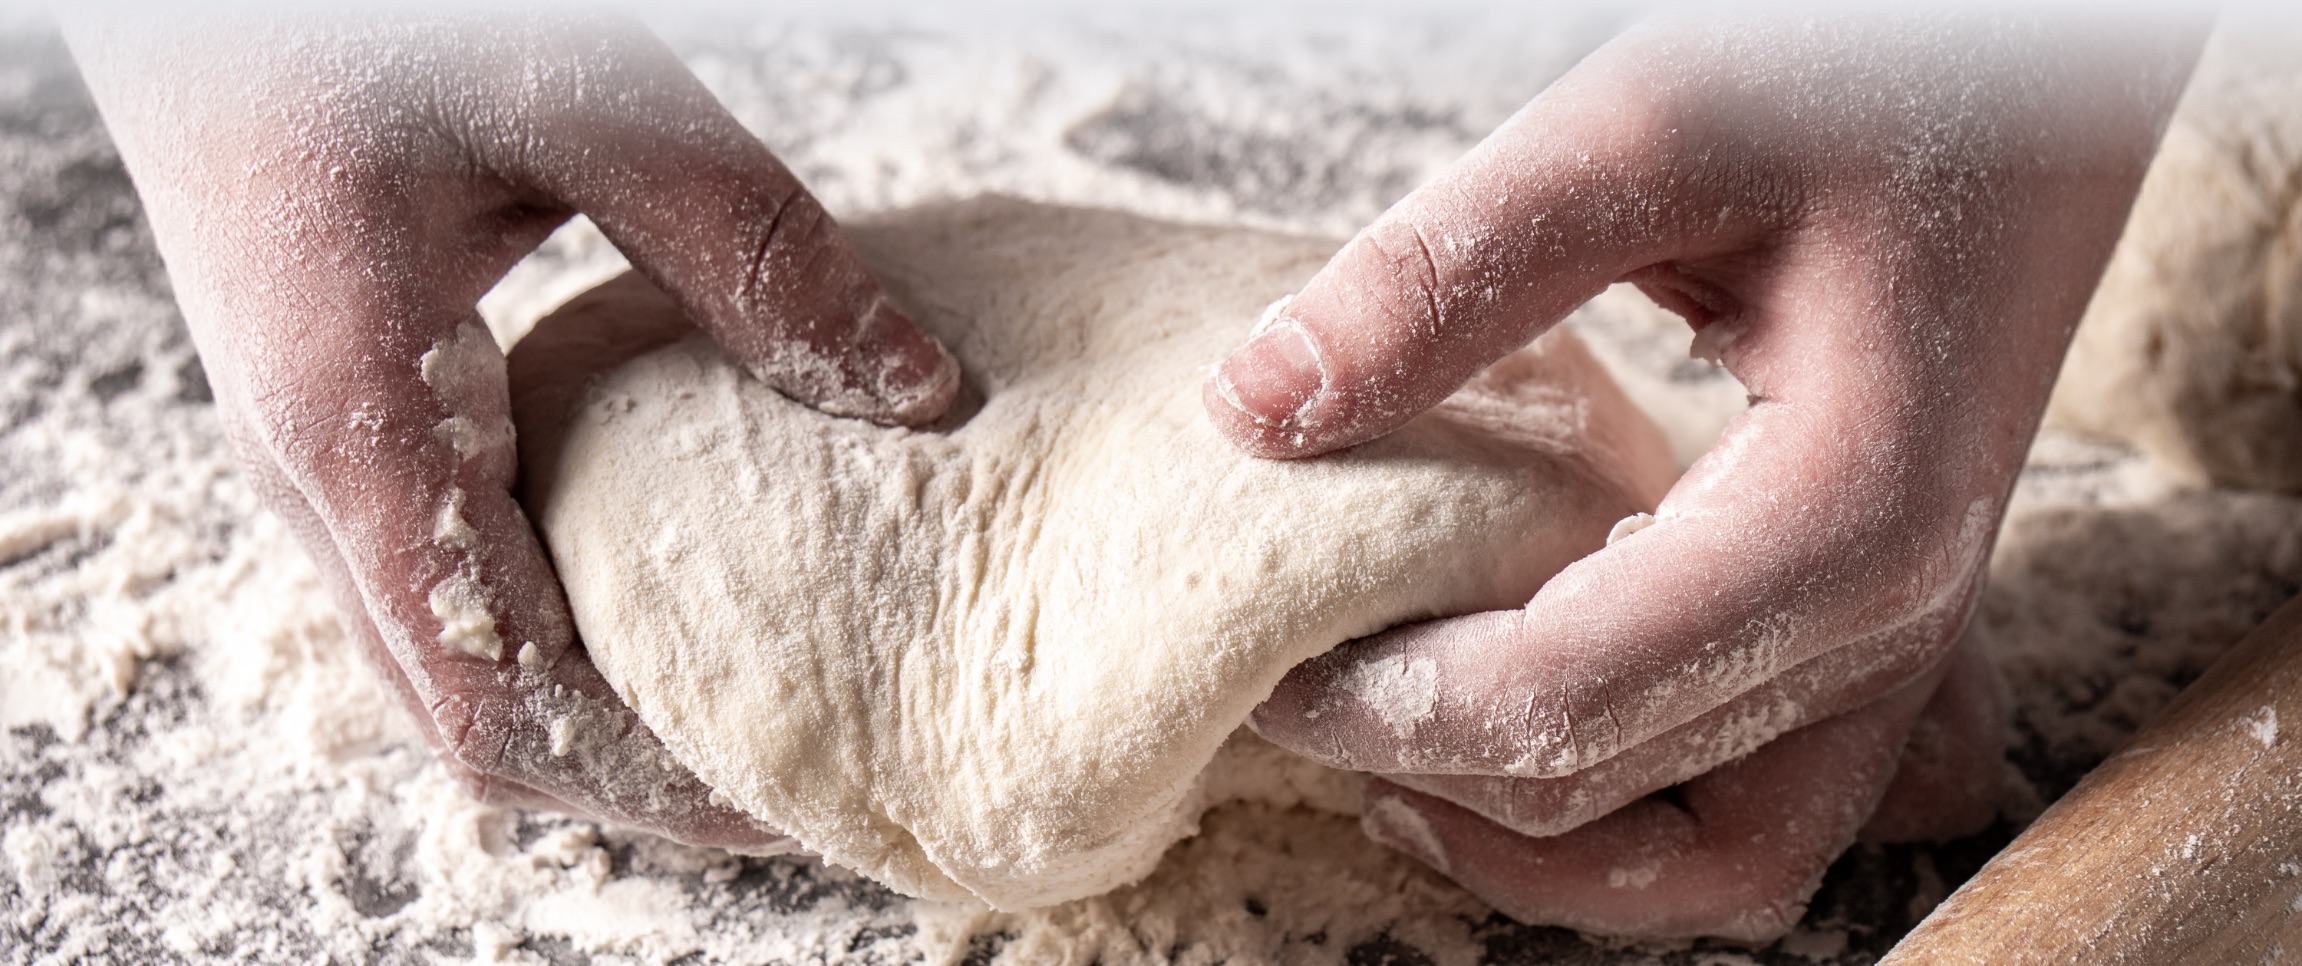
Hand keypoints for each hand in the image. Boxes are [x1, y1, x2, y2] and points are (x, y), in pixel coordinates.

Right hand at [68, 14, 956, 848]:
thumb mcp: (593, 103)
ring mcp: (309, 452)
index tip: (778, 804)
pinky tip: (648, 612)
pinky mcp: (336, 417)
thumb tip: (917, 390)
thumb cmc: (374, 12)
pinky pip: (433, 584)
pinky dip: (539, 640)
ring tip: (735, 728)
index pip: (491, 693)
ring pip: (439, 663)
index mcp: (353, 418)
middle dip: (622, 783)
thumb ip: (753, 249)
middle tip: (787, 795)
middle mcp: (311, 469)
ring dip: (580, 723)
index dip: (638, 779)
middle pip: (462, 715)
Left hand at [1213, 13, 2200, 938]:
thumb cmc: (1880, 73)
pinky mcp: (1879, 614)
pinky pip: (1769, 797)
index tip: (1262, 664)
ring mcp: (1901, 632)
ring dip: (1543, 840)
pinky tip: (1522, 739)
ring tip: (1392, 763)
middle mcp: (1889, 615)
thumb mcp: (1648, 132)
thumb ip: (1446, 275)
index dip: (1385, 708)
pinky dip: (1642, 815)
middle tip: (1287, 687)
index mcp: (1841, 517)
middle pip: (1621, 791)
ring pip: (1721, 853)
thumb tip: (1255, 409)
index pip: (1565, 700)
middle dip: (1430, 763)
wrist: (2050, 65)